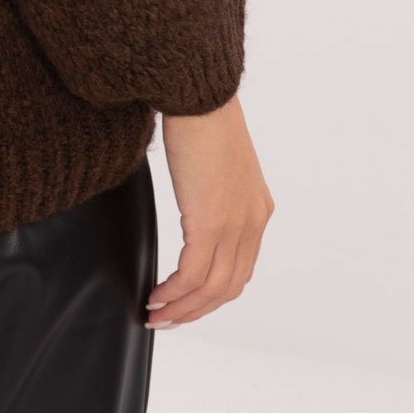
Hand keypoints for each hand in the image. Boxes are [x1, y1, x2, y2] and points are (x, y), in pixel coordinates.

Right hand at [146, 94, 272, 329]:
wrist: (199, 94)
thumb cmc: (201, 115)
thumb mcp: (217, 162)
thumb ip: (213, 190)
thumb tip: (196, 202)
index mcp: (258, 209)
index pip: (240, 269)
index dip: (212, 294)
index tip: (186, 302)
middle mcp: (253, 222)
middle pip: (228, 287)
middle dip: (196, 310)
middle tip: (167, 319)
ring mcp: (235, 225)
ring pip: (211, 288)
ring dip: (182, 308)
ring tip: (155, 313)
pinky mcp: (210, 221)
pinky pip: (193, 274)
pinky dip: (174, 292)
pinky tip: (156, 294)